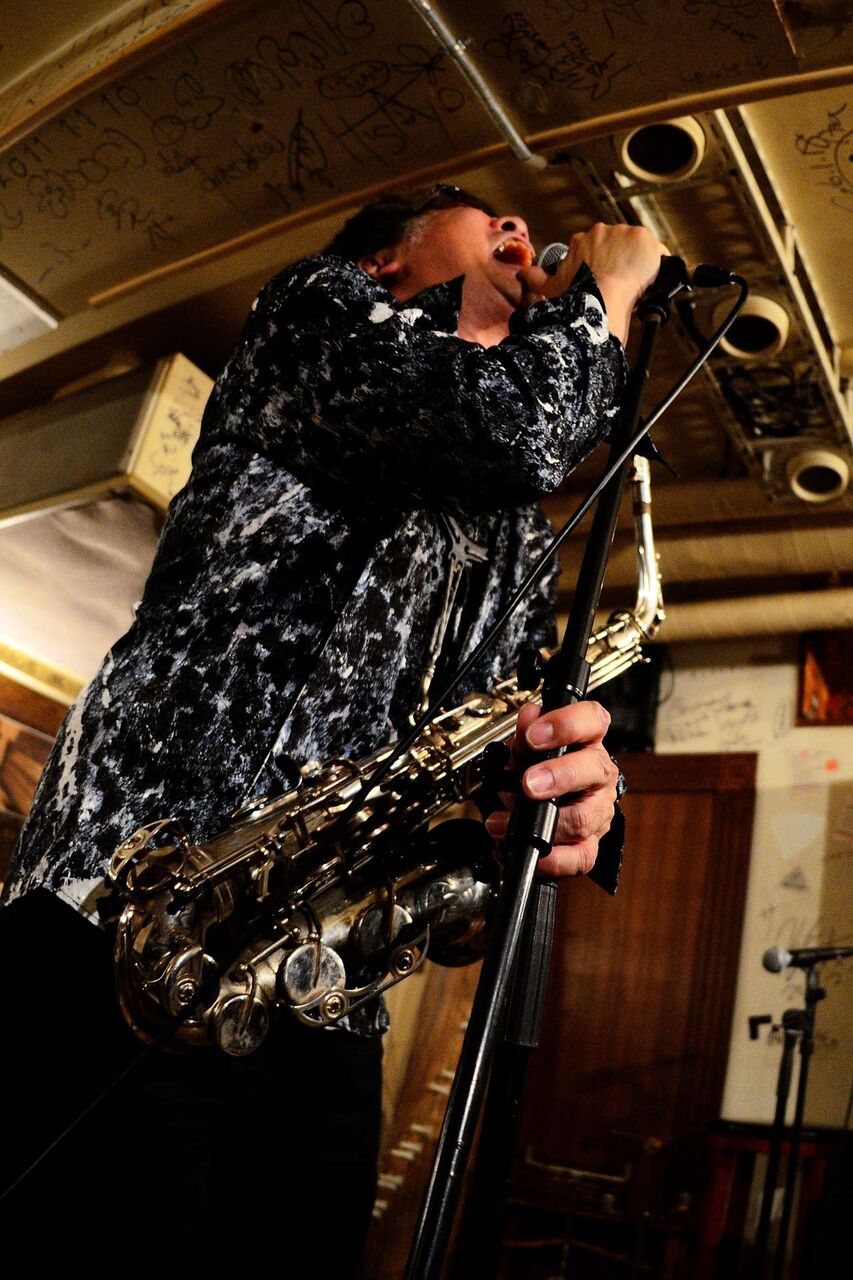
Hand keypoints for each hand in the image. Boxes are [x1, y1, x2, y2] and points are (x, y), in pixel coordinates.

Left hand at [484, 701, 618, 877]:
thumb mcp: (529, 748)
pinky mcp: (591, 844)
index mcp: (588, 742)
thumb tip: (528, 716)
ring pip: (584, 818)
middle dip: (558, 776)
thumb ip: (526, 734)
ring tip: (509, 820)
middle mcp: (599, 775)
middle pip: (593, 770)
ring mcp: (598, 811)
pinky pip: (580, 857)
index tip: (535, 734)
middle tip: (528, 783)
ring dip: (544, 821)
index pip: (592, 721)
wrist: (546, 804)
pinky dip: (553, 858)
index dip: (567, 724)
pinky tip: (533, 851)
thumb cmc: (542, 770)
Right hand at [517, 223, 669, 344]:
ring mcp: (627, 233)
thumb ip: (536, 278)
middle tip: (620, 284)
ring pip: (638, 249)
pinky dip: (657, 267)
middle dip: (621, 262)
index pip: (598, 248)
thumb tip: (522, 274)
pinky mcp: (646, 240)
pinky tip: (652, 282)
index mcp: (584, 239)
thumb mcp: (551, 286)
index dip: (603, 264)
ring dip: (638, 264)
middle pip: (619, 246)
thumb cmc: (576, 294)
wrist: (600, 297)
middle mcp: (604, 230)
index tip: (604, 278)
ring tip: (636, 285)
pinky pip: (657, 254)